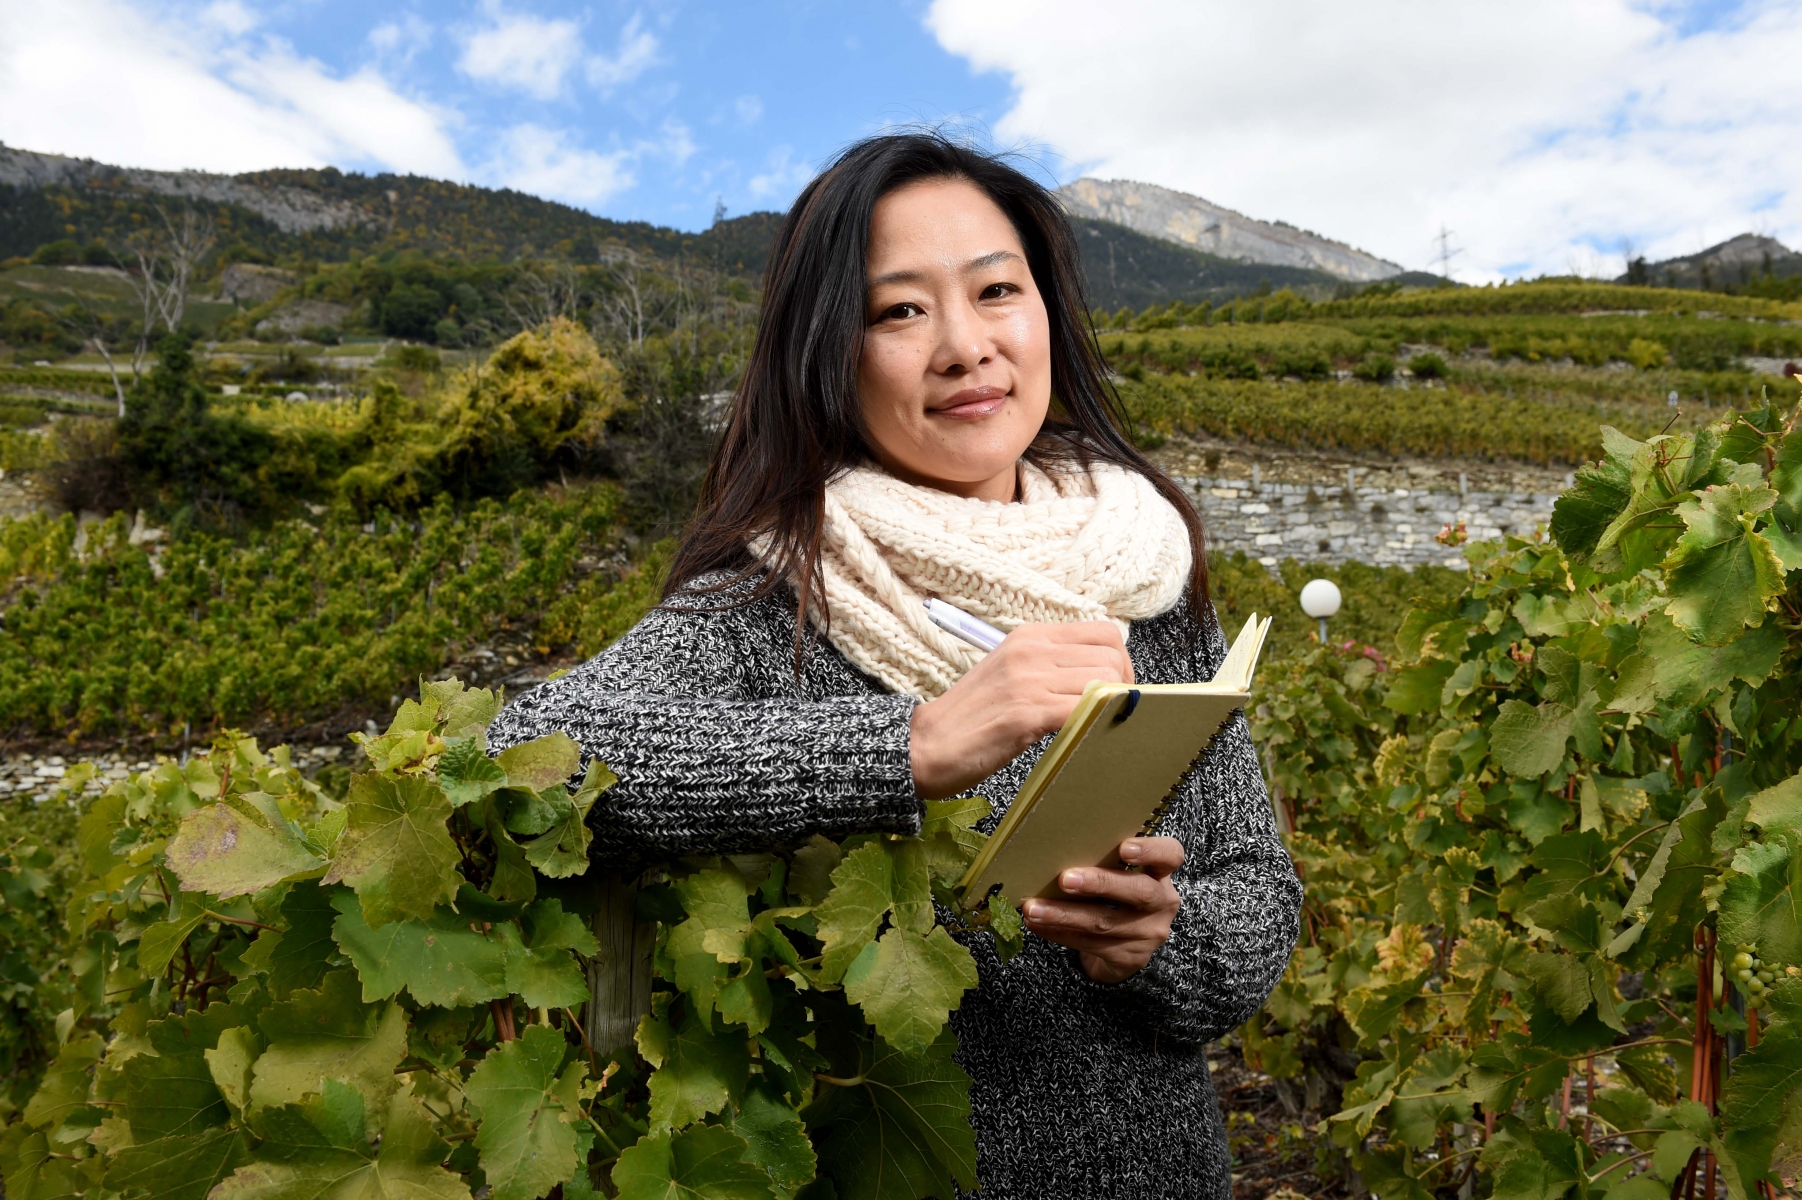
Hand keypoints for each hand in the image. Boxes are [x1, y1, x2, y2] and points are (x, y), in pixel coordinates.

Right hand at [908, 621, 1131, 799]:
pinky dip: (1096, 723)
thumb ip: (1050, 667)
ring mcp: (1028, 680)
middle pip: (1111, 656)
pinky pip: (1085, 710)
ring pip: (1105, 682)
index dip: (1121, 662)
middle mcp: (1031, 650)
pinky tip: (1086, 737)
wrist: (926, 744)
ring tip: (1097, 726)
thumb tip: (1101, 678)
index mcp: (1029, 636)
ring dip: (1111, 708)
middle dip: (1123, 688)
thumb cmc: (971, 716)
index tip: (1116, 689)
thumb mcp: (1011, 674)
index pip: (1104, 632)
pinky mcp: (1026, 713)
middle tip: (1112, 714)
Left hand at [1022, 837, 1183, 983]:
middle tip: (1065, 879)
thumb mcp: (1118, 876)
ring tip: (1034, 908)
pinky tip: (1038, 925)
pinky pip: (1090, 944)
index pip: (1170, 855)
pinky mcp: (1130, 957)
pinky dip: (1059, 933)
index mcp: (1160, 873)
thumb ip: (1101, 862)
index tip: (1124, 848)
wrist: (1121, 946)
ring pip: (1105, 922)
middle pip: (1139, 891)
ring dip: (1064, 915)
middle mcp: (1162, 902)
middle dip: (1100, 884)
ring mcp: (1148, 933)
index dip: (1150, 850)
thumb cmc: (1114, 897)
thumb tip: (1051, 849)